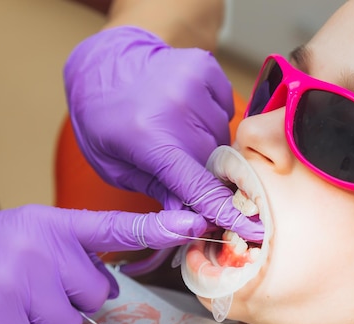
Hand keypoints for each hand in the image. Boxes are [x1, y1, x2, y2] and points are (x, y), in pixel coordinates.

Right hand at [0, 205, 205, 323]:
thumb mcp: (25, 235)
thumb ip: (71, 252)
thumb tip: (111, 284)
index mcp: (50, 224)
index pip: (114, 226)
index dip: (156, 228)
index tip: (191, 223)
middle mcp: (39, 249)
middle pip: (97, 296)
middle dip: (71, 301)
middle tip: (32, 290)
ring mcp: (19, 285)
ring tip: (12, 305)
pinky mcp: (0, 323)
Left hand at [64, 27, 263, 241]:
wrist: (102, 64)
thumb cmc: (103, 120)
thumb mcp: (115, 167)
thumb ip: (156, 190)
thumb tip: (192, 217)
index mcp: (148, 138)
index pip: (197, 183)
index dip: (223, 210)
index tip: (251, 230)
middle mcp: (175, 106)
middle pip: (213, 160)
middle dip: (202, 171)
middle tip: (179, 164)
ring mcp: (192, 81)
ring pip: (221, 134)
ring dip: (205, 142)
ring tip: (176, 130)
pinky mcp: (205, 66)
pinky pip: (225, 108)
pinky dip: (212, 116)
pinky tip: (186, 110)